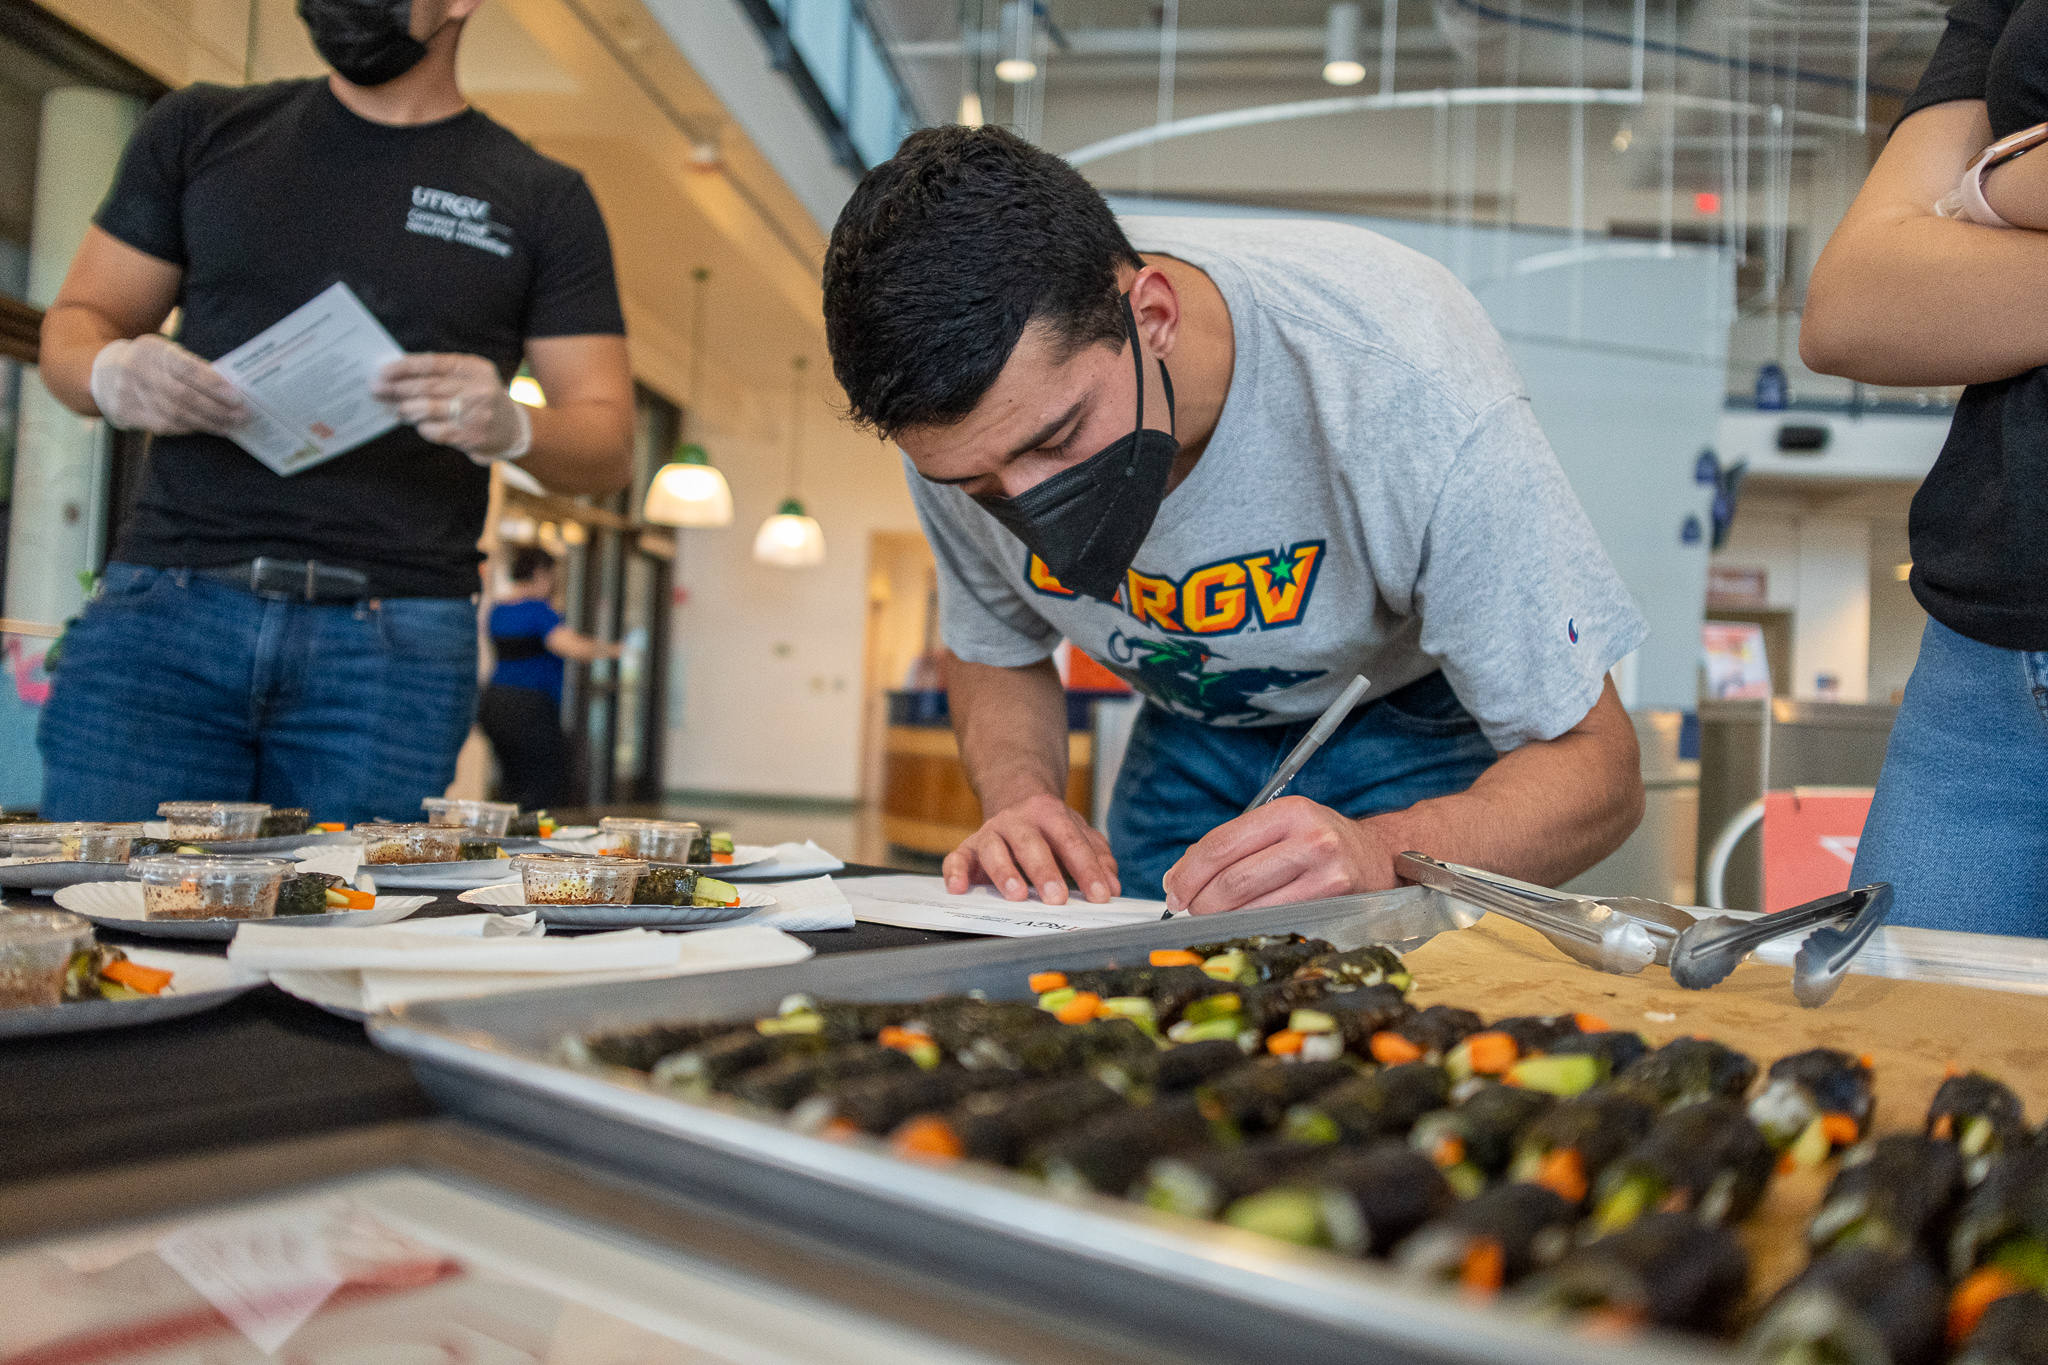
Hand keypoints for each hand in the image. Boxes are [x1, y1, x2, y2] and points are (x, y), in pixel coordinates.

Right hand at [89, 335, 247, 435]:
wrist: (99, 372)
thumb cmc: (147, 361)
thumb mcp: (164, 351)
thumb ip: (190, 365)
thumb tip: (229, 385)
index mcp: (151, 350)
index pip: (186, 368)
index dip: (213, 384)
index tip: (237, 397)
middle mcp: (137, 370)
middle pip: (183, 396)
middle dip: (216, 408)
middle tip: (242, 415)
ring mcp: (128, 393)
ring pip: (174, 414)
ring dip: (207, 423)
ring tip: (230, 426)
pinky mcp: (125, 413)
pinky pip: (163, 425)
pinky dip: (188, 428)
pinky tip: (206, 428)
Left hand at [374, 353, 531, 462]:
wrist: (512, 427)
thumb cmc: (479, 397)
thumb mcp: (468, 377)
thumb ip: (439, 373)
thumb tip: (396, 375)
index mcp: (474, 368)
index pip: (434, 364)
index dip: (406, 366)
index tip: (384, 370)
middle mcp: (478, 388)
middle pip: (429, 386)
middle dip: (399, 388)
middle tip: (377, 389)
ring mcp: (476, 413)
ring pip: (429, 409)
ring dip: (406, 409)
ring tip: (393, 408)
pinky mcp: (472, 435)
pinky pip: (437, 430)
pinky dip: (422, 427)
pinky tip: (416, 424)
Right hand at [943, 791, 1119, 904]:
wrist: (1014, 799)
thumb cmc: (1050, 828)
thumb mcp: (1078, 834)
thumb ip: (1097, 857)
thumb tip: (1112, 885)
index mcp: (1049, 814)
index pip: (1071, 841)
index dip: (1087, 869)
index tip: (1100, 896)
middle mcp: (1017, 820)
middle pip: (1030, 843)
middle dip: (1044, 871)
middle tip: (1057, 899)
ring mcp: (990, 833)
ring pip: (993, 849)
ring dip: (1004, 872)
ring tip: (1016, 895)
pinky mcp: (968, 848)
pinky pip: (957, 858)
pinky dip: (955, 872)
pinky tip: (959, 889)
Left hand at [1162, 796, 1401, 913]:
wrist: (1380, 856)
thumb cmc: (1321, 842)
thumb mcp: (1282, 826)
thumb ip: (1234, 845)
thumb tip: (1180, 877)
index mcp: (1289, 812)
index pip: (1222, 844)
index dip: (1189, 871)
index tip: (1173, 888)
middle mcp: (1310, 839)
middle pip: (1233, 880)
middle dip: (1199, 900)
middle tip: (1187, 909)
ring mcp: (1325, 874)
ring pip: (1251, 906)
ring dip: (1219, 918)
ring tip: (1209, 918)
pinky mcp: (1333, 903)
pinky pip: (1276, 922)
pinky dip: (1247, 926)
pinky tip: (1237, 925)